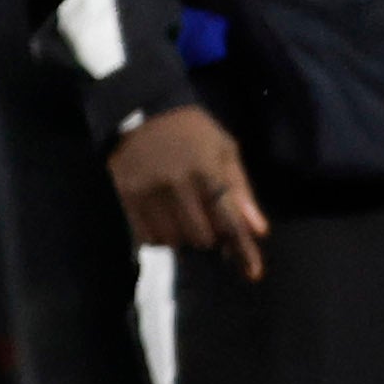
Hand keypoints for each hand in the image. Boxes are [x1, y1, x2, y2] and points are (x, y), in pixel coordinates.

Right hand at [107, 105, 269, 279]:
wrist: (143, 110)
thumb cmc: (194, 133)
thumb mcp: (225, 151)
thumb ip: (241, 191)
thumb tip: (258, 231)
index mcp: (206, 170)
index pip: (229, 220)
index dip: (243, 249)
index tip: (254, 273)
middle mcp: (175, 184)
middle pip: (201, 237)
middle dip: (211, 236)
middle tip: (207, 219)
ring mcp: (147, 191)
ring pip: (173, 240)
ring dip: (184, 236)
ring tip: (183, 213)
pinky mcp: (124, 196)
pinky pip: (148, 236)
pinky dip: (161, 235)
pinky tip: (164, 216)